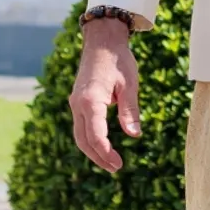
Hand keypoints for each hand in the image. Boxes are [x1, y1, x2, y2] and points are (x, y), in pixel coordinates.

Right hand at [70, 19, 142, 172]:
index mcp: (90, 100)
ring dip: (93, 151)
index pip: (95, 134)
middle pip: (83, 139)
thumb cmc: (118, 60)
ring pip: (80, 134)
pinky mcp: (78, 101)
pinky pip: (81, 126)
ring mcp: (76, 103)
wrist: (102, 42)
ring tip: (110, 162)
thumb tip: (134, 135)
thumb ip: (130, 111)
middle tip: (116, 168)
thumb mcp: (130, 85)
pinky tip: (103, 146)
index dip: (105, 152)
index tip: (118, 164)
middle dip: (98, 156)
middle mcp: (78, 104)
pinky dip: (90, 139)